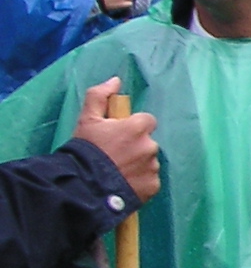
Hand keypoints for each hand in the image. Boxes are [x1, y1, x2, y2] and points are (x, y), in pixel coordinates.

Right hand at [70, 77, 159, 203]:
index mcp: (138, 127)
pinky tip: (123, 182)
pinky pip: (150, 180)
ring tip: (116, 171)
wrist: (81, 185)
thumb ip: (100, 96)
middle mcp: (150, 146)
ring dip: (138, 164)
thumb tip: (115, 81)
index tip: (119, 135)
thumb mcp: (87, 119)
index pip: (147, 121)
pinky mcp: (153, 185)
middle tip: (115, 155)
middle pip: (147, 142)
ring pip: (149, 161)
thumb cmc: (84, 150)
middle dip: (135, 146)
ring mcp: (153, 167)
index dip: (133, 126)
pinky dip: (140, 181)